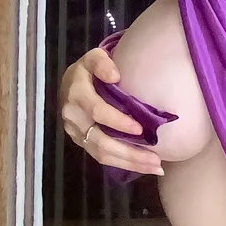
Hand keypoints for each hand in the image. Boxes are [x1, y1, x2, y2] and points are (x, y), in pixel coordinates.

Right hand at [59, 48, 164, 176]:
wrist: (70, 83)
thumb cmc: (89, 70)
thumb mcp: (93, 57)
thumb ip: (102, 62)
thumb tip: (115, 76)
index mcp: (77, 94)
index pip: (97, 111)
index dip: (117, 122)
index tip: (140, 129)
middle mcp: (73, 117)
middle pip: (100, 141)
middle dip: (129, 152)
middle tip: (156, 159)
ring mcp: (76, 133)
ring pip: (101, 154)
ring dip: (129, 163)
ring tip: (156, 167)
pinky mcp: (81, 142)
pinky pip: (101, 157)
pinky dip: (122, 163)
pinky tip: (143, 166)